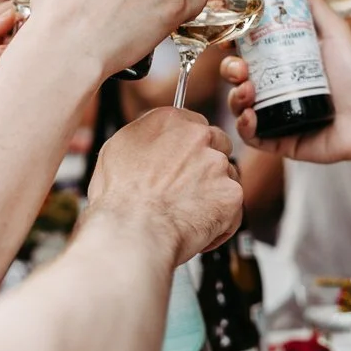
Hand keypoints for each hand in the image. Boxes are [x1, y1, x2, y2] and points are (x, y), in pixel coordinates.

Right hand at [88, 107, 242, 262]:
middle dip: (208, 166)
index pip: (195, 125)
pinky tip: (197, 229)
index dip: (190, 147)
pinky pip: (233, 209)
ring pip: (227, 177)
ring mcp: (217, 164)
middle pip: (218, 145)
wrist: (133, 229)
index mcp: (171, 120)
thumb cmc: (120, 196)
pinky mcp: (231, 193)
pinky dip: (220, 222)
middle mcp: (198, 136)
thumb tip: (152, 140)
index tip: (184, 161)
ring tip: (187, 213)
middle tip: (188, 189)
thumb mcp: (118, 148)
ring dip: (214, 194)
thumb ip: (145, 136)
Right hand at [220, 0, 350, 163]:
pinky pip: (250, 135)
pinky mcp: (278, 139)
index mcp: (282, 61)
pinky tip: (251, 116)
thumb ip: (316, 9)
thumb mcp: (336, 33)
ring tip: (249, 91)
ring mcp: (275, 113)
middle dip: (230, 69)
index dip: (233, 44)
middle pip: (237, 76)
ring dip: (235, 96)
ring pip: (238, 105)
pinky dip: (243, 125)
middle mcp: (274, 86)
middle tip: (240, 68)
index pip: (247, 50)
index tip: (228, 38)